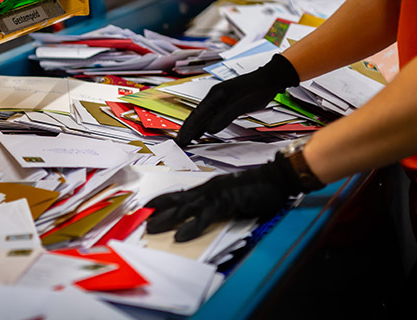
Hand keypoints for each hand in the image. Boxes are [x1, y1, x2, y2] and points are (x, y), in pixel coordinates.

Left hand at [145, 152, 310, 241]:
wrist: (275, 178)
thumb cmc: (257, 188)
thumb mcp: (232, 197)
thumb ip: (217, 204)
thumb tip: (205, 213)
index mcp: (208, 187)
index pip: (180, 193)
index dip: (162, 200)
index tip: (147, 206)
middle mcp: (207, 189)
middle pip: (176, 200)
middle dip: (158, 211)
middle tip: (141, 220)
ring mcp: (215, 195)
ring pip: (184, 208)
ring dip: (166, 219)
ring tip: (151, 229)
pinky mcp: (225, 203)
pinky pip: (204, 217)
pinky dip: (191, 228)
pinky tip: (180, 237)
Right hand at [174, 54, 299, 147]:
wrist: (269, 78)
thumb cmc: (257, 89)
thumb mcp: (242, 104)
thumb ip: (225, 116)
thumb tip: (209, 129)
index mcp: (215, 95)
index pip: (198, 115)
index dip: (189, 129)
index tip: (181, 140)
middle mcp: (214, 97)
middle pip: (197, 116)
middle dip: (187, 130)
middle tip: (179, 143)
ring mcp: (219, 99)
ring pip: (202, 116)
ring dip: (194, 128)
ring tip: (186, 140)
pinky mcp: (225, 103)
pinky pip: (210, 116)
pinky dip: (204, 125)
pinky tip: (201, 132)